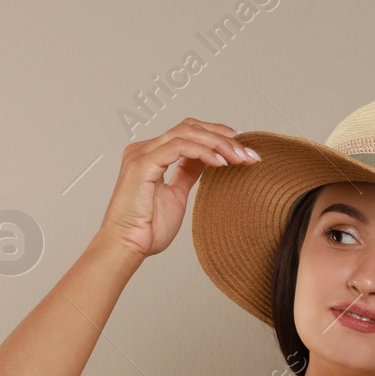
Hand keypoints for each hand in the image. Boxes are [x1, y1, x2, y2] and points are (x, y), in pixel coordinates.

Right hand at [95, 118, 259, 260]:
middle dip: (224, 138)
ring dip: (218, 144)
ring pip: (187, 133)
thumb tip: (208, 160)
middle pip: (190, 128)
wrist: (126, 247)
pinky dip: (203, 152)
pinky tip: (220, 163)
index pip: (188, 132)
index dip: (218, 136)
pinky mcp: (142, 164)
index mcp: (152, 155)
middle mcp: (145, 149)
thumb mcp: (177, 196)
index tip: (243, 148)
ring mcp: (142, 154)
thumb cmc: (145, 230)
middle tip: (248, 154)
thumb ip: (188, 174)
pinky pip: (179, 147)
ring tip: (239, 158)